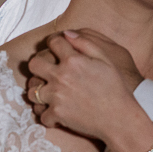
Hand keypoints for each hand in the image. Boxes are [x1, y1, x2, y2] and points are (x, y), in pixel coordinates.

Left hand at [26, 30, 144, 139]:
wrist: (120, 118)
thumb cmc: (116, 89)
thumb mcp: (106, 60)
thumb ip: (85, 43)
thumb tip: (66, 33)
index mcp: (74, 60)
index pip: (53, 42)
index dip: (53, 42)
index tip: (55, 47)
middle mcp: (61, 76)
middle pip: (34, 64)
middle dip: (38, 65)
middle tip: (45, 71)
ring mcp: (57, 96)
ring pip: (32, 92)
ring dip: (39, 92)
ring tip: (48, 95)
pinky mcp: (57, 114)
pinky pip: (42, 115)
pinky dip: (48, 116)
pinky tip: (56, 114)